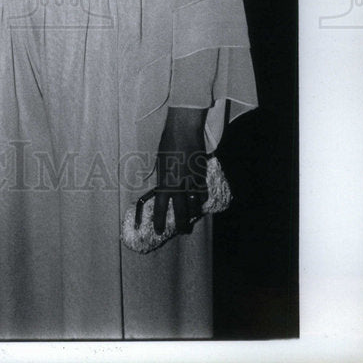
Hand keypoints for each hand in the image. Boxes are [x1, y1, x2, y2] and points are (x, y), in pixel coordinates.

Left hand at [153, 107, 207, 234]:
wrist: (184, 130)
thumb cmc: (168, 143)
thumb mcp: (160, 162)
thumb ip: (163, 177)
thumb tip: (164, 188)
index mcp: (165, 182)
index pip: (160, 207)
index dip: (160, 221)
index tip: (159, 230)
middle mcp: (179, 185)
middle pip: (181, 212)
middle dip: (182, 225)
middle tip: (182, 231)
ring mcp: (192, 182)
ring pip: (195, 205)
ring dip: (193, 213)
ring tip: (192, 218)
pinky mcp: (202, 176)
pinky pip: (203, 193)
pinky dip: (202, 199)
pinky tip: (201, 202)